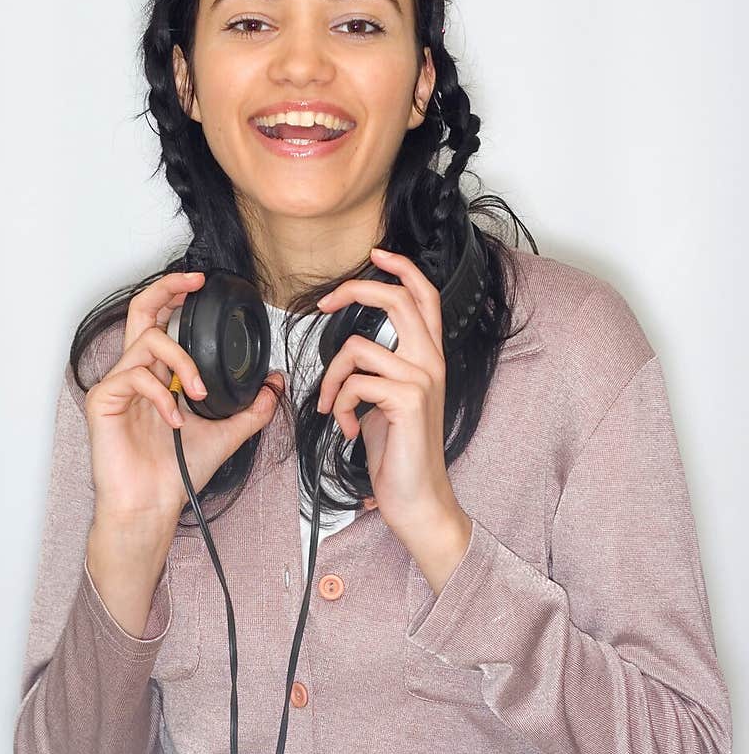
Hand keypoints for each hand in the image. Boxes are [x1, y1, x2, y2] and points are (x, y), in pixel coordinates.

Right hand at [85, 270, 282, 532]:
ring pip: (147, 341)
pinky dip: (162, 395)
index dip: (175, 295)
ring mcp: (116, 385)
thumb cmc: (177, 472)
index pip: (161, 321)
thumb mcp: (227, 434)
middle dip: (167, 288)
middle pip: (140, 310)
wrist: (152, 504)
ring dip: (182, 362)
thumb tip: (275, 382)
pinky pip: (134, 376)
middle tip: (193, 283)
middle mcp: (135, 372)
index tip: (201, 284)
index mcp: (157, 374)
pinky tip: (175, 420)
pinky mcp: (103, 401)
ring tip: (198, 393)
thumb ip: (252, 408)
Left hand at [316, 247, 469, 555]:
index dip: (402, 268)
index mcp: (428, 357)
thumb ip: (375, 372)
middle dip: (353, 291)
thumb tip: (348, 356)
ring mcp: (422, 379)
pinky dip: (337, 406)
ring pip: (358, 348)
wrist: (417, 498)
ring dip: (331, 379)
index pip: (425, 296)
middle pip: (397, 299)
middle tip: (323, 305)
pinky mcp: (407, 400)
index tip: (376, 254)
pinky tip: (345, 429)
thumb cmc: (400, 452)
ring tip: (331, 406)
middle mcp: (431, 362)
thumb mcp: (385, 402)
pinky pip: (353, 383)